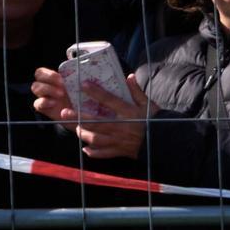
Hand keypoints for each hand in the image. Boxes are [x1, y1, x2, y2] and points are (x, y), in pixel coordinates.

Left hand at [30, 62, 148, 161]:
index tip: (83, 84)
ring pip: (96, 138)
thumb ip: (137, 91)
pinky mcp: (120, 151)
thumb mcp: (148, 104)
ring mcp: (119, 140)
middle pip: (96, 122)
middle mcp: (121, 126)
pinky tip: (86, 148)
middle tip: (65, 112)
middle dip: (79, 117)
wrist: (164, 142)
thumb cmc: (155, 121)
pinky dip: (94, 152)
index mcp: (128, 112)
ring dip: (84, 134)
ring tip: (77, 129)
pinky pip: (104, 153)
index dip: (96, 92)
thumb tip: (129, 76)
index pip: (109, 100)